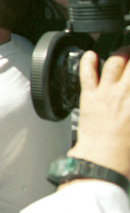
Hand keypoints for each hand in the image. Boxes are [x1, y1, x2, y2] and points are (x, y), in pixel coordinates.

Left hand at [69, 48, 129, 179]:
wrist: (101, 160)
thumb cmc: (124, 152)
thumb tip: (128, 98)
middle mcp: (125, 94)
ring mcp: (106, 93)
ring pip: (115, 62)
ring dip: (121, 53)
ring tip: (124, 52)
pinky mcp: (88, 97)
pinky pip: (87, 73)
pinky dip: (88, 61)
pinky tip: (90, 54)